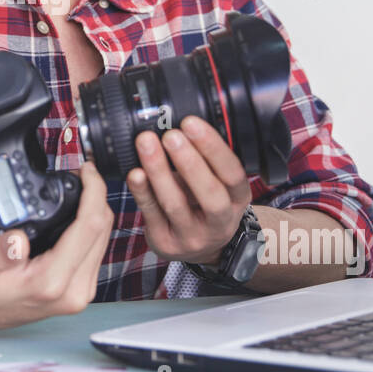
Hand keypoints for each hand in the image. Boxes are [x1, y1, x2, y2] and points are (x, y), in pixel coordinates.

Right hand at [0, 161, 114, 334]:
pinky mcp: (80, 288)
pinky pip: (97, 248)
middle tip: (82, 173)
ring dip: (96, 209)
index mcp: (50, 282)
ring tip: (81, 187)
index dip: (94, 192)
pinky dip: (91, 225)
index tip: (86, 170)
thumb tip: (16, 241)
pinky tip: (78, 211)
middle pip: (103, 230)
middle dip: (97, 195)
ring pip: (104, 238)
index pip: (89, 227)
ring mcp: (80, 291)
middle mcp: (73, 290)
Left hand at [126, 116, 252, 264]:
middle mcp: (220, 221)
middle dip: (189, 162)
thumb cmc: (204, 204)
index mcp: (237, 199)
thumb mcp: (218, 184)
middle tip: (171, 135)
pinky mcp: (165, 242)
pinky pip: (151, 214)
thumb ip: (205, 160)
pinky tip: (135, 173)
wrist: (196, 248)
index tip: (191, 124)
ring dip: (159, 171)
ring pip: (176, 203)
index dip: (213, 149)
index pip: (232, 174)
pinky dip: (142, 191)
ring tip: (146, 143)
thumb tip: (179, 123)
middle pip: (209, 193)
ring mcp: (192, 236)